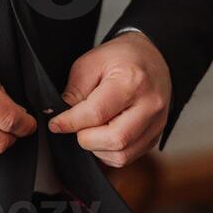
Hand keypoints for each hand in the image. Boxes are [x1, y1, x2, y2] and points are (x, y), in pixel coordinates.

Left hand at [47, 31, 171, 167]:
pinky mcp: (155, 135)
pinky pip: (129, 156)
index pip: (96, 113)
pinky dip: (110, 152)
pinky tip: (104, 135)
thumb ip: (75, 90)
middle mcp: (149, 105)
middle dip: (86, 139)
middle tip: (77, 126)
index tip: (56, 124)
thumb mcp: (91, 62)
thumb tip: (62, 118)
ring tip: (91, 129)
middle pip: (114, 140)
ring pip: (122, 154)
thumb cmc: (122, 57)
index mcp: (132, 81)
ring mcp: (156, 122)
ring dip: (98, 148)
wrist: (152, 56)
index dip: (70, 122)